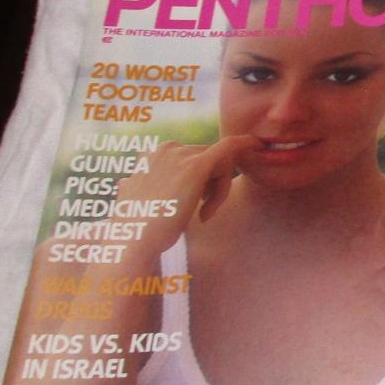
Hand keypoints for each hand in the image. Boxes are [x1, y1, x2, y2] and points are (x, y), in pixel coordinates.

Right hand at [115, 135, 261, 256]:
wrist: (134, 241)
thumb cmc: (139, 226)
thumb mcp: (138, 199)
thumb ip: (143, 185)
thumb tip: (126, 182)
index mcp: (154, 153)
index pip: (194, 159)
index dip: (204, 182)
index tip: (199, 203)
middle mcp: (167, 148)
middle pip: (211, 159)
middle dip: (214, 185)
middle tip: (202, 212)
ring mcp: (181, 154)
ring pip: (222, 163)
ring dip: (219, 190)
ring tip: (200, 212)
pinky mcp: (197, 166)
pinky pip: (229, 148)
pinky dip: (245, 143)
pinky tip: (257, 144)